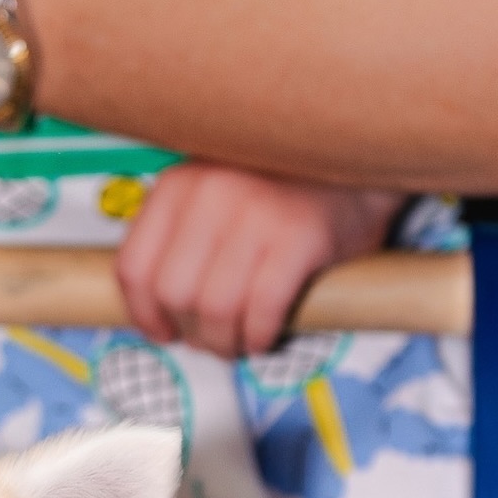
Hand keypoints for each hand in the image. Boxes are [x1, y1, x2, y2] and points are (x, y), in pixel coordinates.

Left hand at [115, 164, 405, 357]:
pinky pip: (260, 311)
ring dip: (225, 342)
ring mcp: (255, 212)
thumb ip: (180, 234)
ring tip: (240, 340)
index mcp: (180, 184)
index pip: (134, 269)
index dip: (144, 314)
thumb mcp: (215, 192)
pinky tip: (265, 335)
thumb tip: (153, 306)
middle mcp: (211, 192)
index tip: (164, 331)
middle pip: (173, 296)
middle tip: (214, 338)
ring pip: (213, 310)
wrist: (363, 156)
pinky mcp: (299, 237)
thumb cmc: (287, 188)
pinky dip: (258, 336)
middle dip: (191, 332)